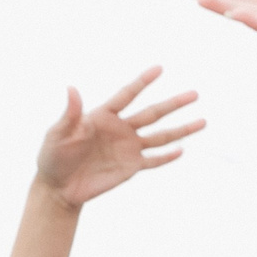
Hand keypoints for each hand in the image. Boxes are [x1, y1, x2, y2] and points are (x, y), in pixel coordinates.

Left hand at [31, 68, 204, 211]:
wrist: (58, 187)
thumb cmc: (53, 156)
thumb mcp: (58, 133)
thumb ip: (70, 114)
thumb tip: (71, 89)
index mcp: (103, 115)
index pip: (128, 95)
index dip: (143, 82)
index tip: (160, 69)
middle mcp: (121, 129)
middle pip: (152, 113)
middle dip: (174, 104)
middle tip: (194, 94)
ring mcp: (128, 148)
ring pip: (160, 136)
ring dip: (181, 130)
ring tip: (202, 121)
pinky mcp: (130, 168)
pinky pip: (153, 161)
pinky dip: (167, 157)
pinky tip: (182, 151)